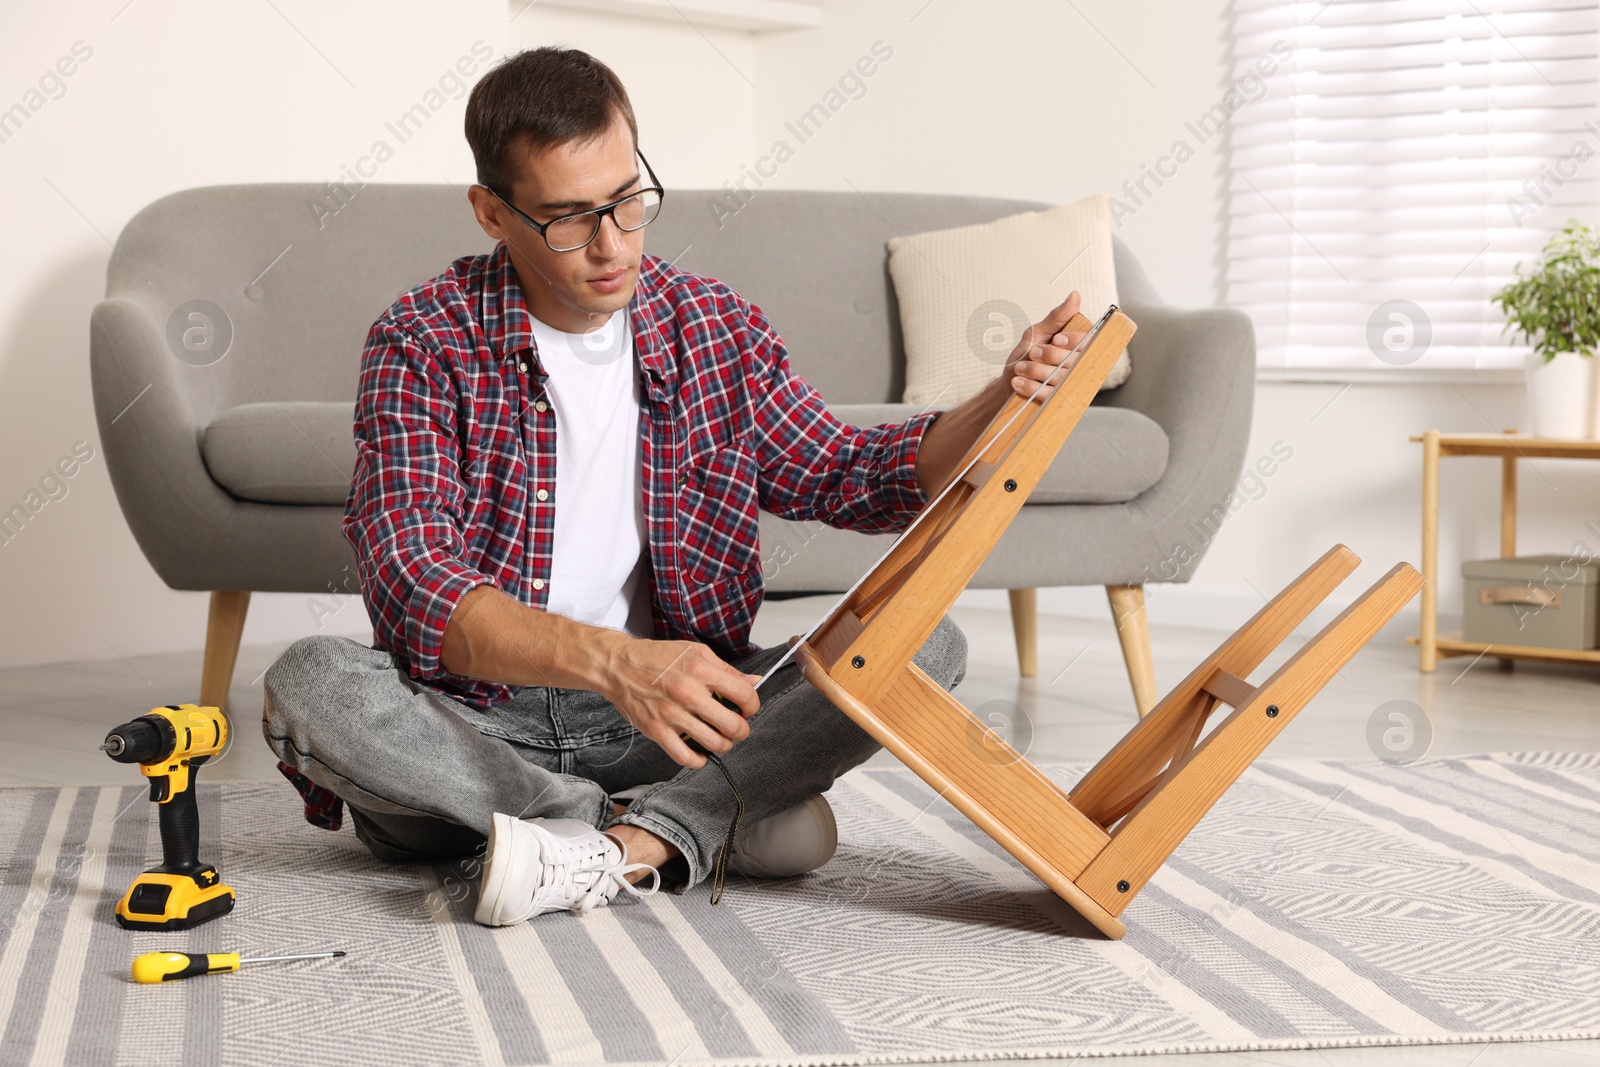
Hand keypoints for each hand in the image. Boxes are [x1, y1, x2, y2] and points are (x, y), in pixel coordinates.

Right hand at [600, 635, 761, 768]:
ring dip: (723, 745)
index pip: (744, 694)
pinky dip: (698, 760)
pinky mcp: (656, 730)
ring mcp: (671, 714)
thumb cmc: (656, 657)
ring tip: (720, 739)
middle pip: (733, 725)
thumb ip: (726, 669)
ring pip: (713, 743)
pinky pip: (685, 757)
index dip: (752, 705)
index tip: (748, 708)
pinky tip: (700, 753)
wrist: (617, 665)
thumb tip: (753, 682)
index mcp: (700, 670)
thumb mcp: (695, 652)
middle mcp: (688, 693)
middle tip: (737, 728)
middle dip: (741, 730)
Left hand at [1002, 291, 1086, 404]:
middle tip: (1032, 353)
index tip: (1056, 339)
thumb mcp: (1038, 332)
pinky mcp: (1058, 401)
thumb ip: (1057, 317)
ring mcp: (1068, 386)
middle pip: (1074, 361)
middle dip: (1049, 356)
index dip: (1074, 341)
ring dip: (1036, 371)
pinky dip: (1031, 387)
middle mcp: (1077, 367)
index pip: (1088, 343)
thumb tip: (1075, 295)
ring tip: (1020, 367)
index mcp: (1077, 348)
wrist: (1009, 380)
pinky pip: (1050, 396)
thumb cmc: (1026, 354)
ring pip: (1061, 378)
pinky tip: (1018, 382)